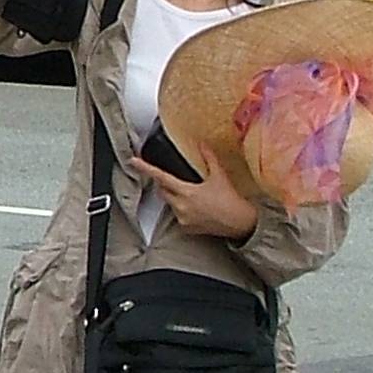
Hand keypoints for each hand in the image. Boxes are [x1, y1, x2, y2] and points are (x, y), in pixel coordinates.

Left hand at [133, 136, 257, 240]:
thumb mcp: (219, 176)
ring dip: (175, 197)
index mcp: (186, 192)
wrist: (239, 222)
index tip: (133, 162)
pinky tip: (197, 208)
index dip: (146, 168)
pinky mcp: (187, 228)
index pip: (161, 177)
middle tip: (176, 180)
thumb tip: (202, 144)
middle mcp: (181, 206)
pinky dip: (182, 210)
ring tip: (193, 195)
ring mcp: (183, 219)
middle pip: (163, 191)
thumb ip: (208, 158)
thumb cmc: (230, 200)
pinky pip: (178, 216)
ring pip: (170, 204)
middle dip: (165, 184)